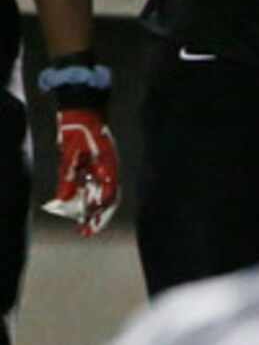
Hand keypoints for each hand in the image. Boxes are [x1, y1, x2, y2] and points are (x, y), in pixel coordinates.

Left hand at [40, 107, 118, 235]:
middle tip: (86, 233)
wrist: (82, 111)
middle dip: (97, 217)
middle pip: (106, 199)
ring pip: (99, 195)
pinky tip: (75, 209)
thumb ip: (68, 176)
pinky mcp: (93, 167)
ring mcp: (102, 168)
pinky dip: (84, 199)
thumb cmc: (78, 129)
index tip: (90, 219)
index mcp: (108, 165)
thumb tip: (63, 199)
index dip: (99, 207)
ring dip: (91, 212)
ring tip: (83, 228)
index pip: (108, 191)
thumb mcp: (70, 152)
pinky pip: (89, 187)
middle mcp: (108, 170)